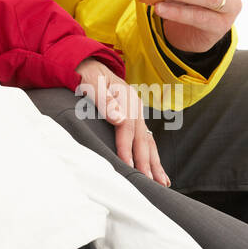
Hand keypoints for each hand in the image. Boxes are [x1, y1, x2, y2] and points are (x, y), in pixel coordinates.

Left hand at [75, 57, 170, 186]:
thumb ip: (103, 99)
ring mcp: (137, 114)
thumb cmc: (86, 75)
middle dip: (146, 162)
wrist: (87, 64)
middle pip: (142, 138)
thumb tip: (119, 119)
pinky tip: (158, 172)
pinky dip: (153, 157)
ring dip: (155, 163)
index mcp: (127, 97)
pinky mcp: (135, 120)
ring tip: (162, 184)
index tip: (128, 166)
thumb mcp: (91, 82)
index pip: (127, 127)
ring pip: (149, 142)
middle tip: (149, 183)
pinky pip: (146, 141)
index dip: (127, 147)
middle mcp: (136, 107)